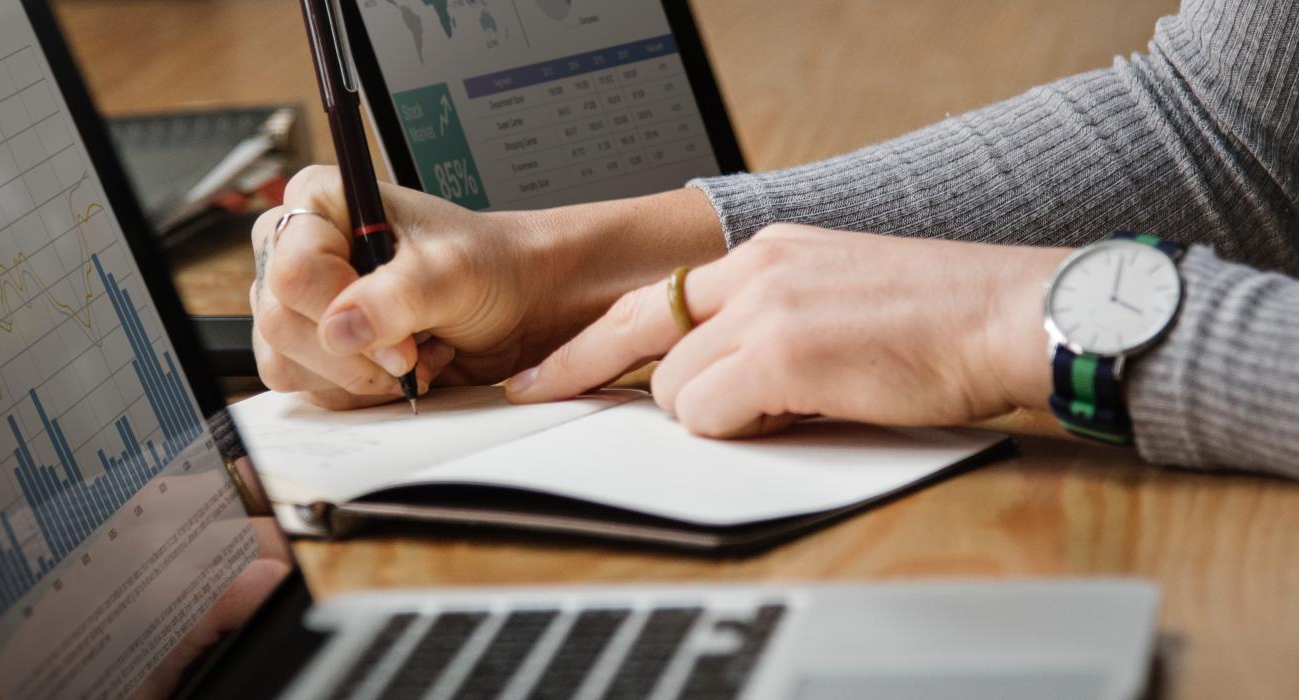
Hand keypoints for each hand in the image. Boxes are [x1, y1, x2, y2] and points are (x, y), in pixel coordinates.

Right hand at [250, 167, 723, 408]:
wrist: (515, 303)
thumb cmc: (488, 267)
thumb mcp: (453, 272)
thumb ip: (399, 296)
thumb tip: (341, 328)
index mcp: (321, 201)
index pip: (293, 270)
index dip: (342, 313)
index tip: (401, 338)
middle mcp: (298, 246)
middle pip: (281, 321)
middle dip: (354, 354)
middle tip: (412, 354)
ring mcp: (301, 300)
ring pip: (286, 360)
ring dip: (356, 376)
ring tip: (412, 354)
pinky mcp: (312, 345)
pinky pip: (306, 385)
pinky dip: (355, 390)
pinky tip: (398, 368)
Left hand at [507, 224, 1071, 436]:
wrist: (1013, 314)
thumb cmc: (942, 320)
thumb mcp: (837, 295)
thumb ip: (769, 321)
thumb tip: (719, 374)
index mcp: (768, 251)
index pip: (654, 296)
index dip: (590, 341)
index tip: (545, 371)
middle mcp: (756, 268)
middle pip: (642, 338)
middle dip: (612, 381)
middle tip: (549, 400)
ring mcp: (766, 308)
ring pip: (674, 387)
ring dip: (714, 414)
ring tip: (786, 407)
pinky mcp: (783, 353)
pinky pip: (708, 414)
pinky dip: (739, 429)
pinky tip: (799, 413)